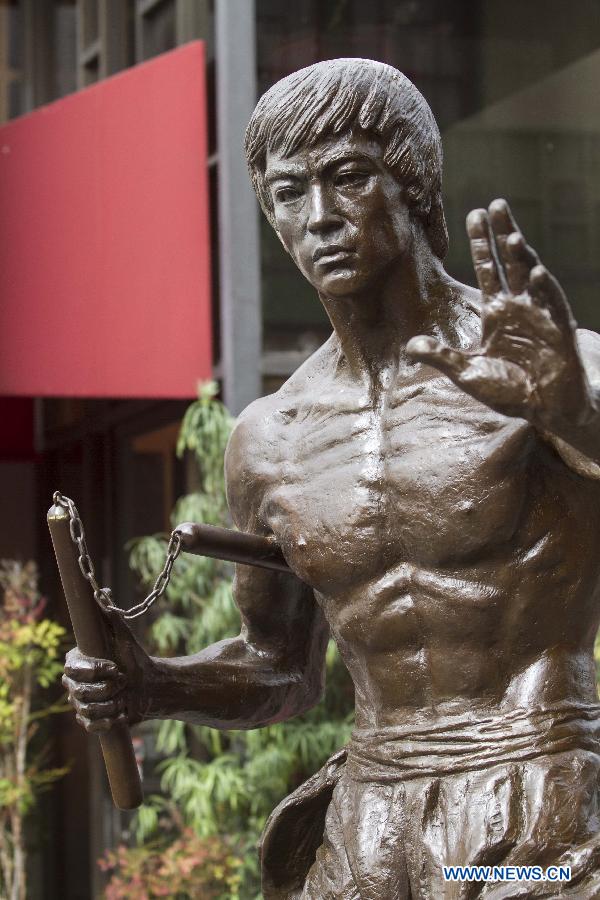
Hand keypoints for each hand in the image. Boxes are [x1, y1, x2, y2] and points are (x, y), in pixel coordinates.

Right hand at [62, 609, 150, 732]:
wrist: (149, 684)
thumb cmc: (134, 657)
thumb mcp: (123, 635)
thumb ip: (110, 615)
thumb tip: (103, 592)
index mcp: (77, 663)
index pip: (70, 669)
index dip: (92, 671)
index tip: (114, 667)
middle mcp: (74, 684)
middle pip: (78, 692)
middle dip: (105, 688)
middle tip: (123, 681)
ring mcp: (81, 703)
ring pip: (86, 709)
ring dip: (111, 703)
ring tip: (124, 696)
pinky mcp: (90, 721)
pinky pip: (90, 725)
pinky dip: (108, 721)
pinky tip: (120, 713)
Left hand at [407, 199, 593, 432]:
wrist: (543, 410)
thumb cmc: (509, 391)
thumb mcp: (467, 373)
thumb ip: (442, 357)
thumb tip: (410, 345)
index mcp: (497, 312)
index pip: (487, 269)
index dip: (481, 243)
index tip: (474, 213)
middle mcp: (519, 306)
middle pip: (510, 262)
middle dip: (503, 234)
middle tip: (495, 204)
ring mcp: (541, 315)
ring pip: (531, 277)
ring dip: (522, 257)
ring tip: (510, 237)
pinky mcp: (559, 330)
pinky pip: (552, 304)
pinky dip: (543, 288)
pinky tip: (534, 272)